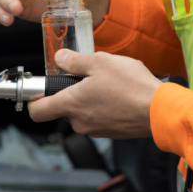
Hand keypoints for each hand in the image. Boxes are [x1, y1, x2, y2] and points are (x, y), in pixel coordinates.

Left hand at [28, 50, 162, 138]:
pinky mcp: (109, 133)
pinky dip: (101, 107)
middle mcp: (79, 122)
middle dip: (70, 93)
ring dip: (88, 99)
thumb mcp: (100, 62)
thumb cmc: (131, 87)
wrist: (159, 110)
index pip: (37, 111)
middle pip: (63, 108)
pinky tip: (117, 96)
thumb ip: (74, 61)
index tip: (39, 90)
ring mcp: (95, 129)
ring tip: (108, 85)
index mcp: (71, 104)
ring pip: (82, 112)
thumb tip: (60, 59)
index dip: (33, 100)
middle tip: (87, 78)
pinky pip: (97, 118)